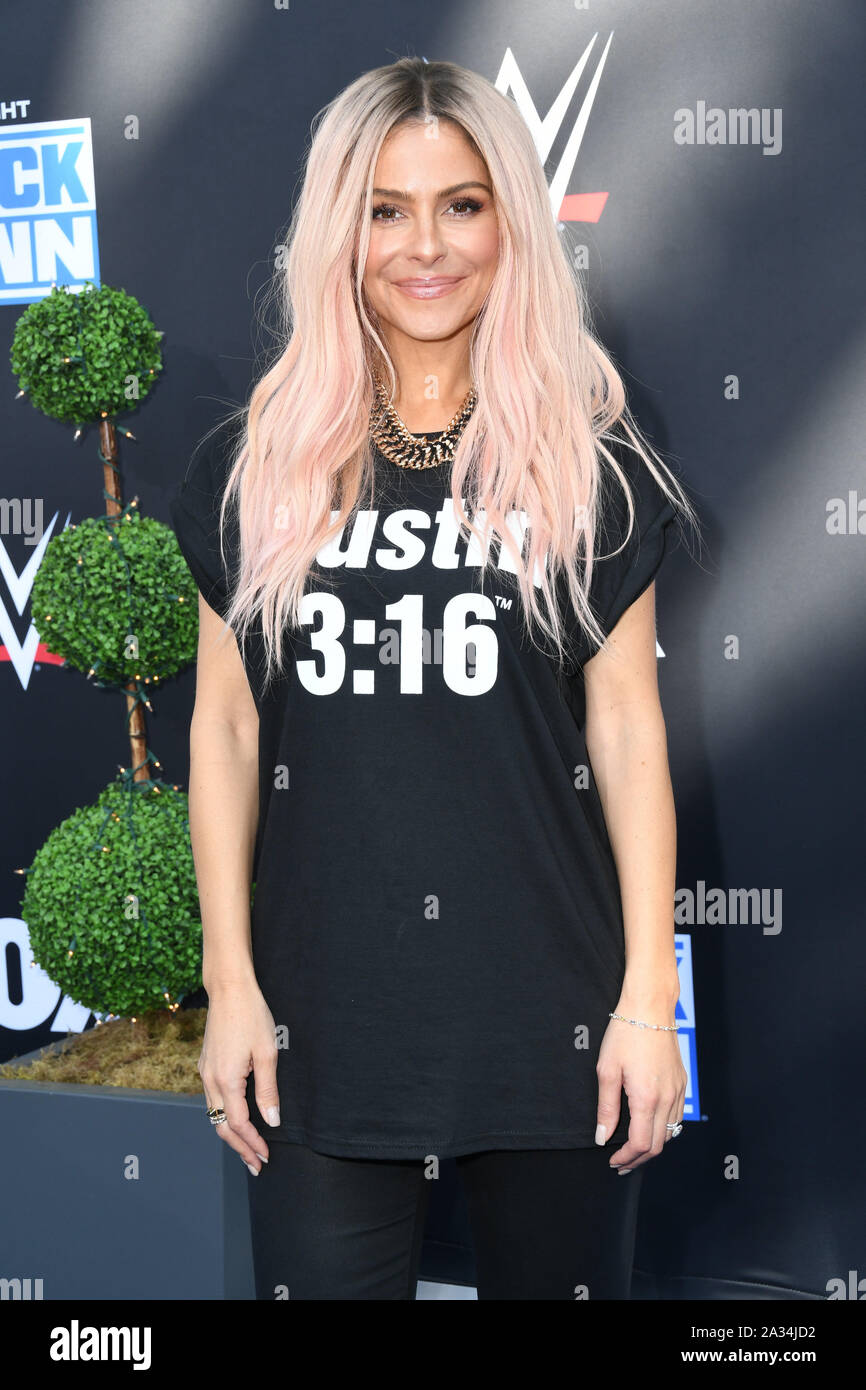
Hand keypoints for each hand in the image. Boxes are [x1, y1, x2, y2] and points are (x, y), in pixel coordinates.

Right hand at [198, 977, 280, 1174]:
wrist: (229, 989)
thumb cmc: (251, 1016)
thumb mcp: (268, 1053)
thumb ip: (268, 1090)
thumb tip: (271, 1121)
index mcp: (226, 1080)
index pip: (237, 1124)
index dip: (252, 1143)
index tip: (265, 1157)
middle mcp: (210, 1080)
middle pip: (221, 1126)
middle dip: (239, 1148)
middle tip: (256, 1164)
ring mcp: (205, 1072)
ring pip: (214, 1114)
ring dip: (231, 1134)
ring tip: (248, 1148)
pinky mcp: (206, 1065)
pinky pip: (212, 1100)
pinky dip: (224, 1116)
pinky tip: (236, 1119)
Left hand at [596, 1012, 686, 1172]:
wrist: (650, 1008)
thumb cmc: (625, 1034)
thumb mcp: (607, 1070)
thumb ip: (606, 1108)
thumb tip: (602, 1138)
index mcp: (647, 1098)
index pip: (641, 1144)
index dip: (626, 1158)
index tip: (613, 1161)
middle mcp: (668, 1099)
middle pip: (658, 1145)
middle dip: (639, 1158)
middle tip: (621, 1163)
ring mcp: (679, 1091)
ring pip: (671, 1133)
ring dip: (652, 1145)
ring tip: (632, 1148)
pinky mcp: (682, 1082)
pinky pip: (677, 1116)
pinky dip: (663, 1129)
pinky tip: (649, 1126)